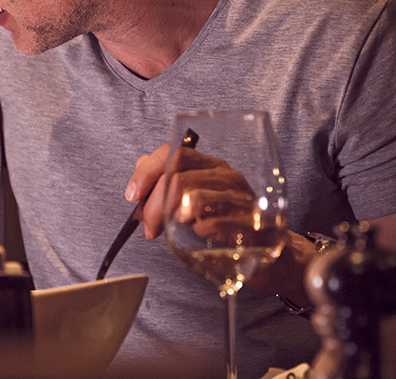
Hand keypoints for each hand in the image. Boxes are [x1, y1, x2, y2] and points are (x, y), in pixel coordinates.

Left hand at [128, 144, 254, 239]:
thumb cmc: (223, 217)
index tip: (132, 194)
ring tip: (177, 224)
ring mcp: (239, 196)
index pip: (172, 153)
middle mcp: (225, 174)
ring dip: (175, 215)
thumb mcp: (192, 195)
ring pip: (193, 197)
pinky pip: (211, 223)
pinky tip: (200, 232)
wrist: (263, 243)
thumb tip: (139, 172)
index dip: (147, 172)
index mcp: (209, 164)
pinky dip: (198, 230)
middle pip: (176, 178)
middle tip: (149, 227)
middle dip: (154, 206)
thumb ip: (164, 180)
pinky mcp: (248, 222)